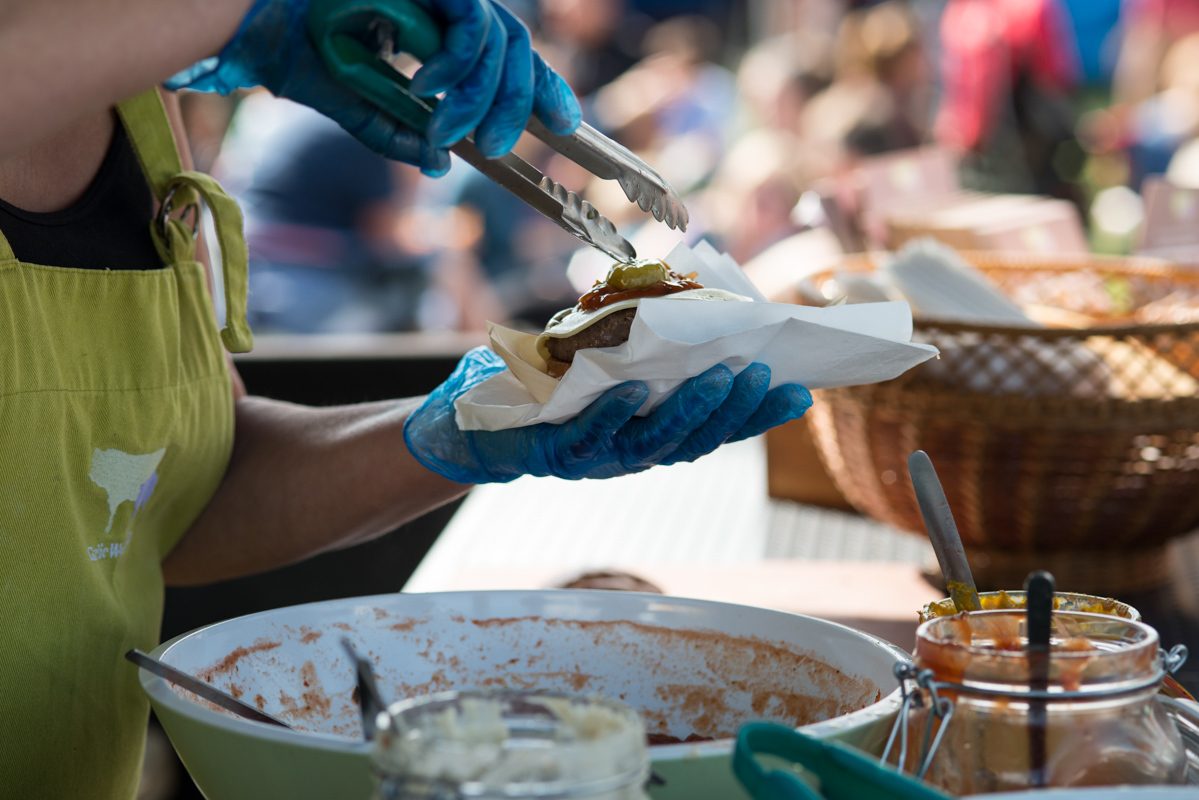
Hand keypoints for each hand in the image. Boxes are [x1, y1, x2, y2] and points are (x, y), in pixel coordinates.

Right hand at [166, 0, 580, 175]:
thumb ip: (393, 131)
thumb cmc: (287, 44)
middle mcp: (440, 4)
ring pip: (497, 36)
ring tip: (448, 129)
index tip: (565, 123)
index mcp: (432, 28)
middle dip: (521, 98)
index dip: (539, 85)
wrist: (241, 14)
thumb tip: (437, 165)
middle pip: (513, 44)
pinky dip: (457, 60)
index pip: (502, 55)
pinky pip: (467, 18)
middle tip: (501, 145)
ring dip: (479, 93)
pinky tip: (431, 88)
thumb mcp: (349, 100)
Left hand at [403, 347, 812, 483]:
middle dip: (733, 410)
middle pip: (693, 440)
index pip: (715, 429)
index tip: (798, 392)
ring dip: (687, 411)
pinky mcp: (551, 454)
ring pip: (650, 442)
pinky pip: (585, 436)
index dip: (756, 416)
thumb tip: (696, 299)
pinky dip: (610, 414)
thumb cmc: (550, 385)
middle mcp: (631, 453)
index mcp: (651, 433)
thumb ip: (648, 343)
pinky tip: (631, 389)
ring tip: (719, 378)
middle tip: (765, 377)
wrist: (478, 421)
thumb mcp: (608, 359)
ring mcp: (593, 459)